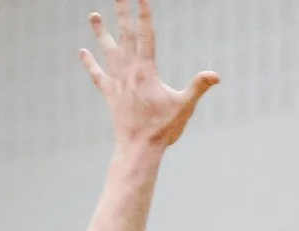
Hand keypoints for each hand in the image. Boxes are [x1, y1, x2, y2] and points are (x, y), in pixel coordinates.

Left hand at [78, 0, 217, 152]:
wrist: (138, 149)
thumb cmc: (163, 129)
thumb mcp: (184, 107)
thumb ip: (198, 87)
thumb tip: (215, 75)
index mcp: (146, 70)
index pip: (145, 35)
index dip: (143, 13)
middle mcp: (128, 71)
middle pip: (125, 35)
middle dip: (122, 12)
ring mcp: (117, 82)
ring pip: (108, 51)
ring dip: (100, 32)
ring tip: (93, 14)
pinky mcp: (110, 94)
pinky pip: (98, 75)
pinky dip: (90, 64)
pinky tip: (83, 52)